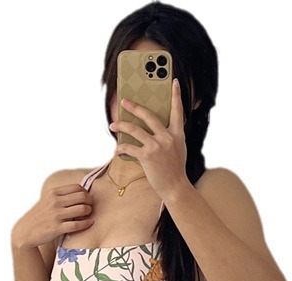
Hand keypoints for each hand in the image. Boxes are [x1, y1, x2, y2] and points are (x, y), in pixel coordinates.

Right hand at [12, 182, 93, 250]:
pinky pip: (77, 225)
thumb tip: (81, 193)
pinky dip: (86, 223)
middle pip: (82, 196)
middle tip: (90, 207)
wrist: (26, 231)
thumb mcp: (47, 200)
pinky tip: (90, 223)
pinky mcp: (57, 228)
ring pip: (81, 209)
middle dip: (90, 201)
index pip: (77, 187)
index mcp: (53, 193)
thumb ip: (61, 196)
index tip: (87, 199)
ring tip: (88, 214)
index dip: (86, 193)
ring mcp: (56, 215)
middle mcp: (55, 202)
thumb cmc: (40, 216)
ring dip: (89, 211)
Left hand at [109, 78, 188, 200]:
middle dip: (134, 107)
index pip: (178, 111)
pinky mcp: (147, 157)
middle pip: (148, 115)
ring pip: (134, 130)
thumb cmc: (175, 169)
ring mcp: (157, 146)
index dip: (176, 95)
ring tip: (112, 125)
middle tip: (123, 101)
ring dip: (121, 126)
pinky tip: (117, 150)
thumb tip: (153, 127)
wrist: (175, 187)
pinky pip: (129, 148)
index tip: (175, 81)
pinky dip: (121, 149)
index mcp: (177, 134)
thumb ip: (170, 136)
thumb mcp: (178, 149)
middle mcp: (167, 137)